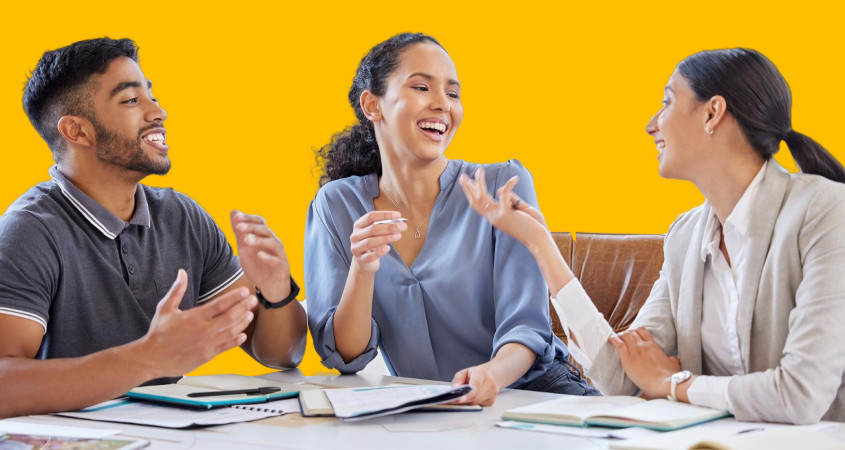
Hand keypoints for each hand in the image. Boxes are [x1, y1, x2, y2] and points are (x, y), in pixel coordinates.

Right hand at [140, 269, 257, 377]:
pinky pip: (226, 347)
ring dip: (243, 322)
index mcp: (194, 317)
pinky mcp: (207, 356)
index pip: (220, 304)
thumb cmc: (158, 333)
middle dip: (244, 307)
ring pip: (231, 332)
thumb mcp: (165, 308)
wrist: (151, 358)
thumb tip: (182, 272)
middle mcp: (203, 330)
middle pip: (230, 317)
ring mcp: (206, 344)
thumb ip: (177, 290)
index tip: (245, 291)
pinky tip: (243, 334)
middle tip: (254, 300)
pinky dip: (236, 340)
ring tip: (250, 314)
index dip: (235, 297)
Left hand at [231, 210, 290, 300]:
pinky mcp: (282, 267)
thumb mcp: (245, 248)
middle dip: (251, 227)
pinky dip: (268, 257)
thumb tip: (233, 212)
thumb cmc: (258, 266)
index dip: (248, 218)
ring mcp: (279, 254)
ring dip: (259, 240)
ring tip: (246, 241)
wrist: (270, 287)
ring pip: (272, 243)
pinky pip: (277, 260)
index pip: (259, 222)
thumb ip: (240, 231)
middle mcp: (274, 242)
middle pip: (265, 230)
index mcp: (265, 237)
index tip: (236, 218)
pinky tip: (259, 255)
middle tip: (238, 228)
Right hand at [350, 211, 406, 273]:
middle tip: (403, 226)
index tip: (398, 215)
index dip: (384, 215)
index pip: (370, 216)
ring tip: (398, 236)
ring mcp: (356, 248)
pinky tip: (388, 248)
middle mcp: (355, 235)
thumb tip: (399, 223)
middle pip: (372, 229)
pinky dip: (380, 252)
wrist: (364, 262)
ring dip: (386, 238)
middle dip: (389, 227)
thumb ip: (385, 227)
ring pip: (370, 242)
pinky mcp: (360, 259)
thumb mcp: (377, 233)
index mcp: (359, 225)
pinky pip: (370, 256)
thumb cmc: (373, 243)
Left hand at [450, 364, 499, 405]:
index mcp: (481, 374)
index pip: (475, 385)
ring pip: (476, 402)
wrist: (490, 375)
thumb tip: (454, 388)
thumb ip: (458, 379)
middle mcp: (489, 384)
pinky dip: (472, 404)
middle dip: (463, 400)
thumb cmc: (476, 374)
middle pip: (474, 396)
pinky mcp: (492, 400)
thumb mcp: (465, 372)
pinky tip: (469, 400)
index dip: (468, 394)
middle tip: (452, 402)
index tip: (459, 399)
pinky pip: (479, 405)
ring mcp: (492, 393)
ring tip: (459, 401)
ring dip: (467, 403)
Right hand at [458, 168, 546, 246]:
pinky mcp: (506, 213)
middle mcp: (493, 218)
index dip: (472, 194)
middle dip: (468, 188)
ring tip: (479, 170)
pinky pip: (504, 193)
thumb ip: (510, 199)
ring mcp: (498, 216)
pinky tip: (515, 178)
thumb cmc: (533, 226)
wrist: (538, 239)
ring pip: (483, 196)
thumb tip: (500, 190)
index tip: (468, 184)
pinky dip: (510, 184)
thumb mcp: (519, 209)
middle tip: (462, 176)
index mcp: (495, 218)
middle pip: (475, 201)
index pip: (479, 206)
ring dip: (479, 182)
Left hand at [609, 327, 680, 398]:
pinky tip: (610, 339)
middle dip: (626, 334)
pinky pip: (619, 344)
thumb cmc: (671, 377)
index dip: (635, 331)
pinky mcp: (628, 359)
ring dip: (620, 336)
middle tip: (623, 339)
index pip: (642, 331)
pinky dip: (613, 340)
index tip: (632, 335)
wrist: (665, 384)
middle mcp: (644, 346)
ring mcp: (636, 351)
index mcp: (654, 346)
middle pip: (632, 332)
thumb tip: (673, 358)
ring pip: (625, 335)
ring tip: (616, 339)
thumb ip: (672, 359)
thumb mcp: (674, 364)